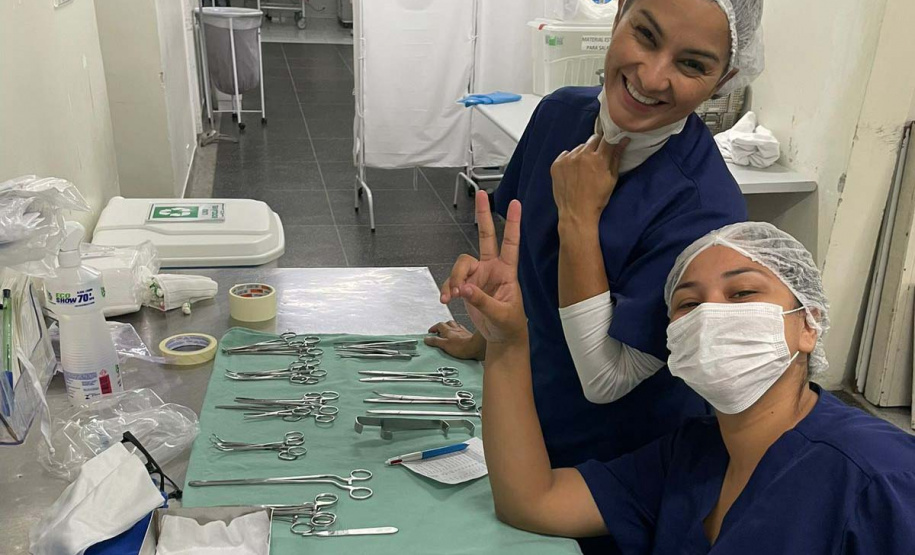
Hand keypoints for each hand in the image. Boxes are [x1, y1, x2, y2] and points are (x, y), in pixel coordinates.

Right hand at [423, 321, 485, 359]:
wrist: (477, 347)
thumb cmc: (462, 347)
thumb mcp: (445, 345)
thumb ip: (435, 341)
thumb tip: (426, 339)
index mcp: (448, 330)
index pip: (439, 325)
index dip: (434, 328)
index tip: (430, 332)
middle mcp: (455, 328)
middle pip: (447, 323)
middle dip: (442, 326)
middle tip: (438, 331)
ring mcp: (463, 331)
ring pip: (455, 325)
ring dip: (450, 327)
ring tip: (448, 331)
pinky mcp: (469, 335)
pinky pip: (462, 330)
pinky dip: (459, 330)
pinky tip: (459, 334)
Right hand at [439, 192, 526, 344]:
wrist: (501, 338)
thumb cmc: (509, 324)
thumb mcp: (500, 314)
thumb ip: (482, 301)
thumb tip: (464, 289)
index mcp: (507, 271)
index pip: (511, 243)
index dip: (512, 223)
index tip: (515, 203)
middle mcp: (492, 268)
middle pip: (485, 237)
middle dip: (483, 215)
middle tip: (480, 195)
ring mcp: (478, 275)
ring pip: (460, 264)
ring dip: (453, 279)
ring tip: (451, 296)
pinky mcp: (466, 286)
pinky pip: (452, 280)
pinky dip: (447, 288)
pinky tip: (447, 299)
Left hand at [550, 135, 628, 225]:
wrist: (576, 213)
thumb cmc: (598, 198)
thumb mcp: (612, 179)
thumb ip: (616, 157)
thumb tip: (624, 139)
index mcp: (598, 158)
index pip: (607, 138)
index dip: (610, 140)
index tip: (610, 143)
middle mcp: (582, 155)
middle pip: (593, 139)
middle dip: (597, 146)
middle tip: (597, 159)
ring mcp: (568, 159)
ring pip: (579, 147)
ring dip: (583, 153)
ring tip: (584, 169)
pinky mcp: (556, 164)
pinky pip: (566, 154)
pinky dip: (570, 160)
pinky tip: (573, 172)